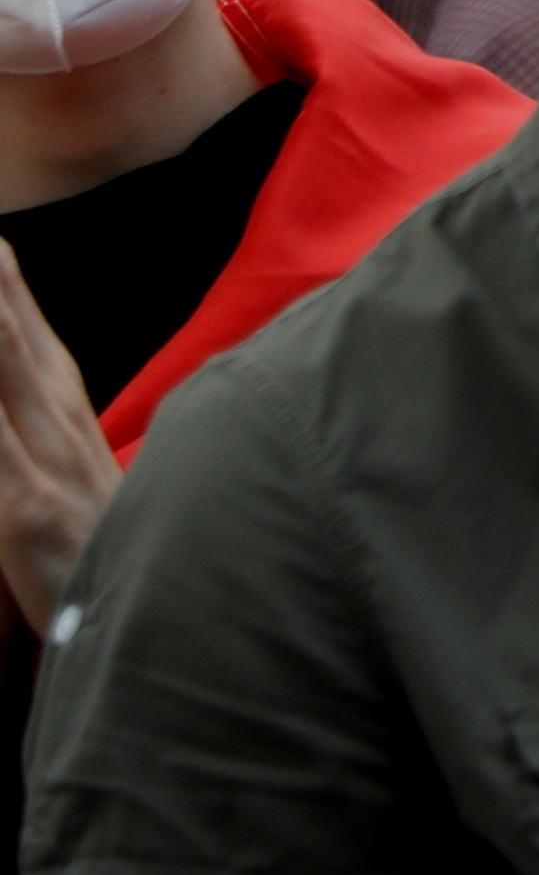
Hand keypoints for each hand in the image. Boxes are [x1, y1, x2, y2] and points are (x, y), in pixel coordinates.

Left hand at [0, 241, 118, 634]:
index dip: (15, 290)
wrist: (185, 634)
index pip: (37, 343)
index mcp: (77, 432)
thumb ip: (69, 462)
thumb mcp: (96, 508)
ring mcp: (47, 469)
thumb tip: (57, 427)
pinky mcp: (24, 512)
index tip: (0, 240)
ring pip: (6, 372)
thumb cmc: (126, 575)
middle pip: (19, 341)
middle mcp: (65, 436)